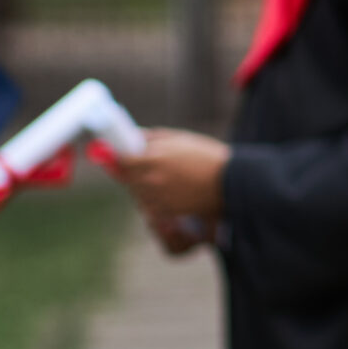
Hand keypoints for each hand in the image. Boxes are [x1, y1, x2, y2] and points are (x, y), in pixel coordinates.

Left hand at [95, 130, 228, 253]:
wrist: (229, 183)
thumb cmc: (207, 157)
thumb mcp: (180, 139)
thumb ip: (153, 138)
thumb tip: (134, 137)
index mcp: (153, 158)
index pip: (122, 160)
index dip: (118, 157)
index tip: (118, 154)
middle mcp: (151, 179)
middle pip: (126, 178)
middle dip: (131, 171)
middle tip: (143, 165)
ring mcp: (157, 197)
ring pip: (137, 192)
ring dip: (141, 186)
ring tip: (161, 178)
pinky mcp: (165, 211)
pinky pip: (149, 205)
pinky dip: (153, 199)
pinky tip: (169, 192)